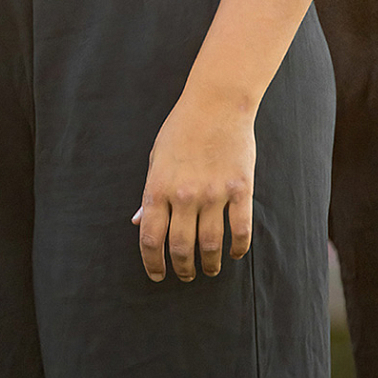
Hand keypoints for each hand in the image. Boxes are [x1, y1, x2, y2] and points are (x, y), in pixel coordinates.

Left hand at [132, 94, 255, 281]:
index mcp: (158, 187)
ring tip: (209, 269)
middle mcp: (184, 194)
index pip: (150, 238)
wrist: (216, 102)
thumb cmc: (181, 128)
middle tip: (185, 275)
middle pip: (180, 247)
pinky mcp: (240, 189)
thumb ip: (148, 193)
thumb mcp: (156, 158)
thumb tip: (137, 222)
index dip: (152, 263)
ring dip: (209, 264)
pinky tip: (233, 254)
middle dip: (181, 269)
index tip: (156, 275)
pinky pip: (240, 229)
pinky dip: (237, 248)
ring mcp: (213, 193)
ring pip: (210, 244)